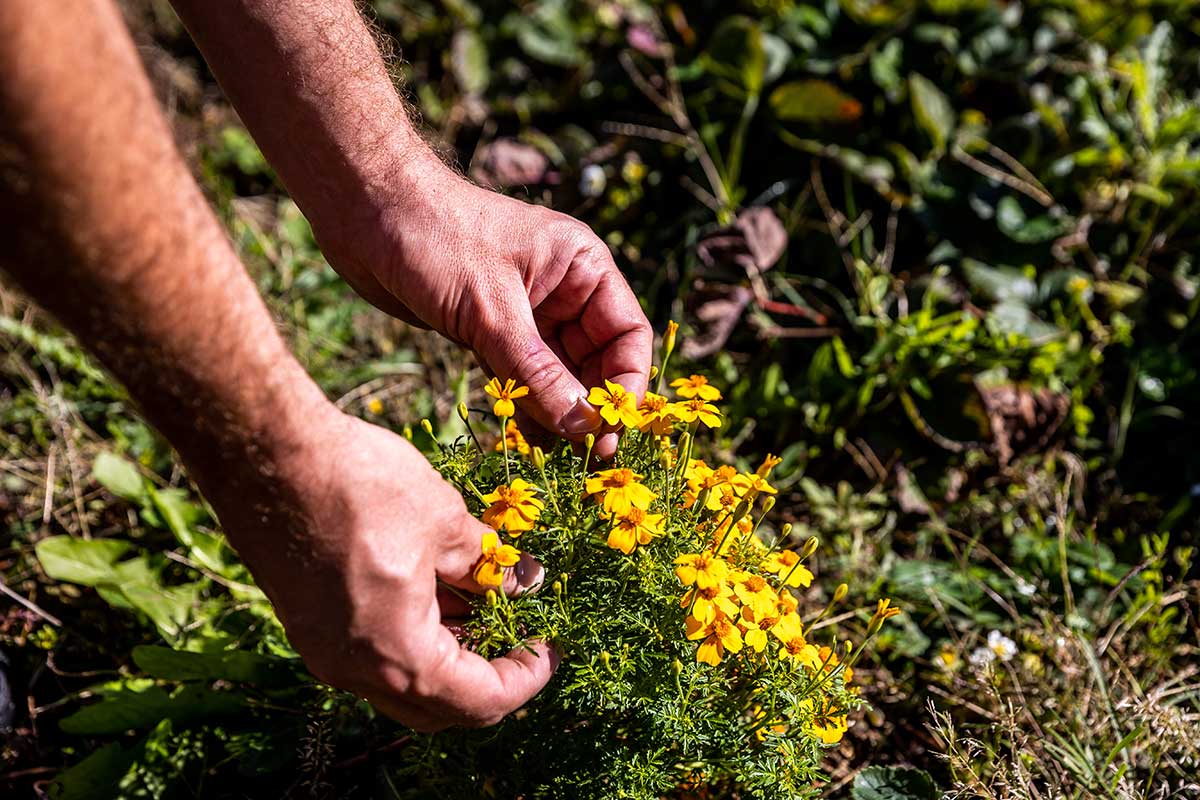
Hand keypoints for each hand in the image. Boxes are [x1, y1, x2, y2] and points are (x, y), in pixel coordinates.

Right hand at [194, 401, 554, 730]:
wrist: (266, 454)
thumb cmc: (358, 485)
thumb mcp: (444, 522)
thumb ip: (487, 564)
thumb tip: (521, 581)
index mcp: (399, 657)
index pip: (481, 701)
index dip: (527, 676)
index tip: (551, 645)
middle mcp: (356, 672)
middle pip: (441, 708)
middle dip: (490, 676)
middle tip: (523, 634)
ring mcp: (326, 651)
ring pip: (404, 682)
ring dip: (451, 654)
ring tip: (486, 601)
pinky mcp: (310, 624)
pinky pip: (374, 653)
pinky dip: (415, 636)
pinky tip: (439, 588)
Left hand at [322, 163, 652, 457]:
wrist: (363, 210)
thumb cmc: (435, 237)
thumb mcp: (492, 311)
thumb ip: (537, 372)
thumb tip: (582, 429)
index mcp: (581, 267)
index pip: (627, 334)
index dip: (625, 386)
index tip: (613, 431)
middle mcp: (561, 289)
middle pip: (596, 360)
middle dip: (590, 406)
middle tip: (586, 457)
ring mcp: (525, 312)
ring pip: (556, 374)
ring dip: (556, 413)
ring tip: (554, 457)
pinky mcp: (488, 329)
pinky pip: (519, 376)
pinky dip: (524, 406)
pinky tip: (525, 440)